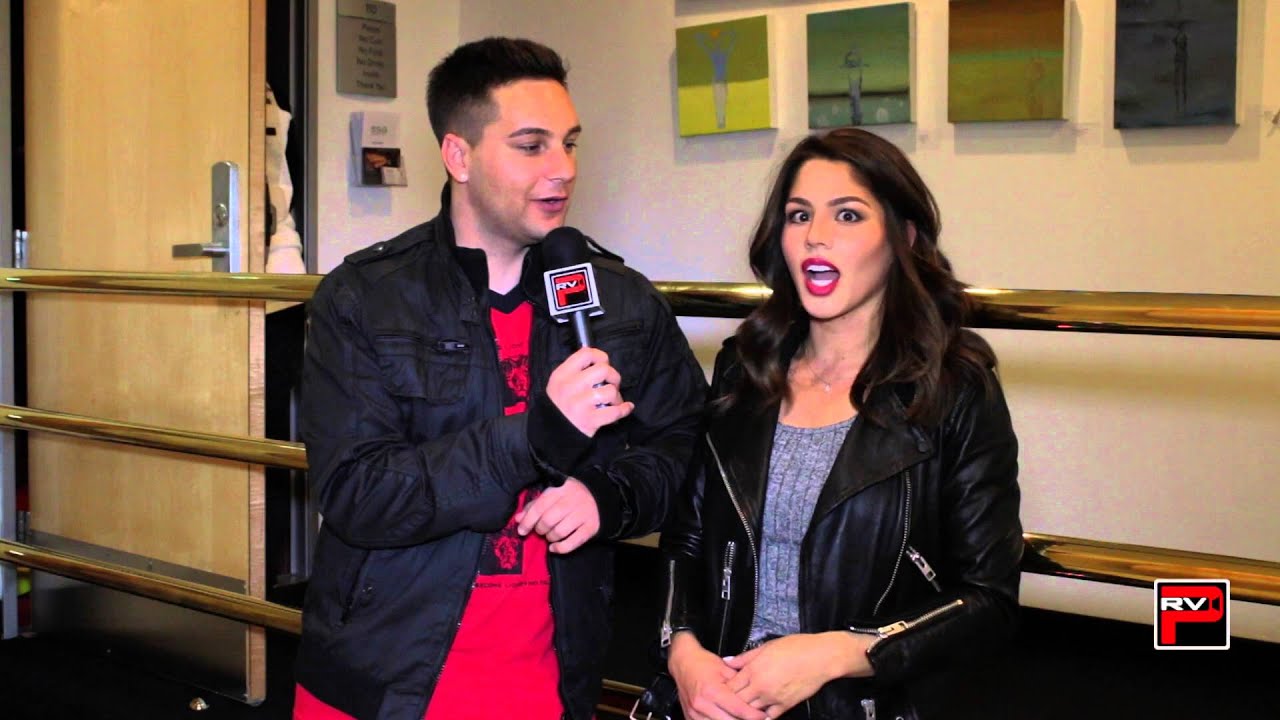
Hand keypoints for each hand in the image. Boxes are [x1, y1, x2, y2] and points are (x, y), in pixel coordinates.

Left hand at [514, 478, 599, 552]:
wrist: (599, 497)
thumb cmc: (569, 497)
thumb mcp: (552, 495)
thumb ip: (534, 506)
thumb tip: (518, 519)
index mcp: (560, 489)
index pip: (540, 506)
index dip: (528, 520)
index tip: (521, 530)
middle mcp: (573, 500)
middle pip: (549, 520)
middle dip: (540, 529)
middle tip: (540, 530)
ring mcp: (583, 514)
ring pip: (560, 532)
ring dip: (550, 538)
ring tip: (549, 536)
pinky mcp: (591, 527)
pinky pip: (573, 542)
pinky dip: (560, 548)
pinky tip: (554, 547)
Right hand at [545, 347, 632, 437]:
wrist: (552, 432)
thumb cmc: (559, 405)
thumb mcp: (559, 383)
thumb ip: (576, 371)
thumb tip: (602, 362)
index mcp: (562, 374)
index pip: (586, 354)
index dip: (601, 357)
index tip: (604, 365)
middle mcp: (570, 387)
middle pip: (603, 370)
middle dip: (613, 376)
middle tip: (611, 385)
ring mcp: (580, 404)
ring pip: (610, 391)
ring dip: (616, 396)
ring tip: (612, 401)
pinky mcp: (590, 420)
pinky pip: (615, 412)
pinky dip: (624, 409)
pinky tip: (625, 408)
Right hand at [668, 633, 766, 719]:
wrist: (682, 662)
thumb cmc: (703, 663)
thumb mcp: (725, 669)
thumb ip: (740, 684)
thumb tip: (757, 696)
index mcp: (712, 691)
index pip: (738, 709)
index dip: (754, 715)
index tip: (764, 716)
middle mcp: (702, 704)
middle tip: (757, 719)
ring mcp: (694, 713)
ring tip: (743, 718)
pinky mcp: (690, 718)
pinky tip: (729, 719)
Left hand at [724, 633, 872, 717]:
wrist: (820, 657)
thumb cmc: (796, 648)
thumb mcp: (767, 646)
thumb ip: (745, 657)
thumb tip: (728, 661)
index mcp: (753, 669)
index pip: (730, 685)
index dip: (723, 688)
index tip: (719, 689)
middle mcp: (760, 685)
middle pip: (737, 700)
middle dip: (730, 701)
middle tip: (727, 701)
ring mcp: (772, 697)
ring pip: (750, 711)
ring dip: (744, 711)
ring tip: (739, 709)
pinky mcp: (785, 705)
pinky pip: (768, 717)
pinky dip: (761, 717)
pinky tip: (758, 715)